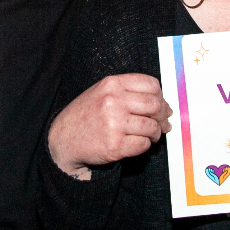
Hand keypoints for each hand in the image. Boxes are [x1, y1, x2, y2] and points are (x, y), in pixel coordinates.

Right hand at [47, 73, 170, 179]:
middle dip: (163, 116)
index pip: (152, 85)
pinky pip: (143, 145)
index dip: (161, 97)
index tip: (161, 106)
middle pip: (155, 105)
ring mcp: (114, 124)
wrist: (63, 139)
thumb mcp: (102, 92)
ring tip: (151, 136)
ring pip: (152, 127)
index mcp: (112, 84)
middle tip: (162, 124)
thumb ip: (130, 93)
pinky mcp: (115, 145)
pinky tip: (138, 143)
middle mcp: (113, 101)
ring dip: (156, 133)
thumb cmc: (86, 115)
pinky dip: (145, 146)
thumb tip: (166, 106)